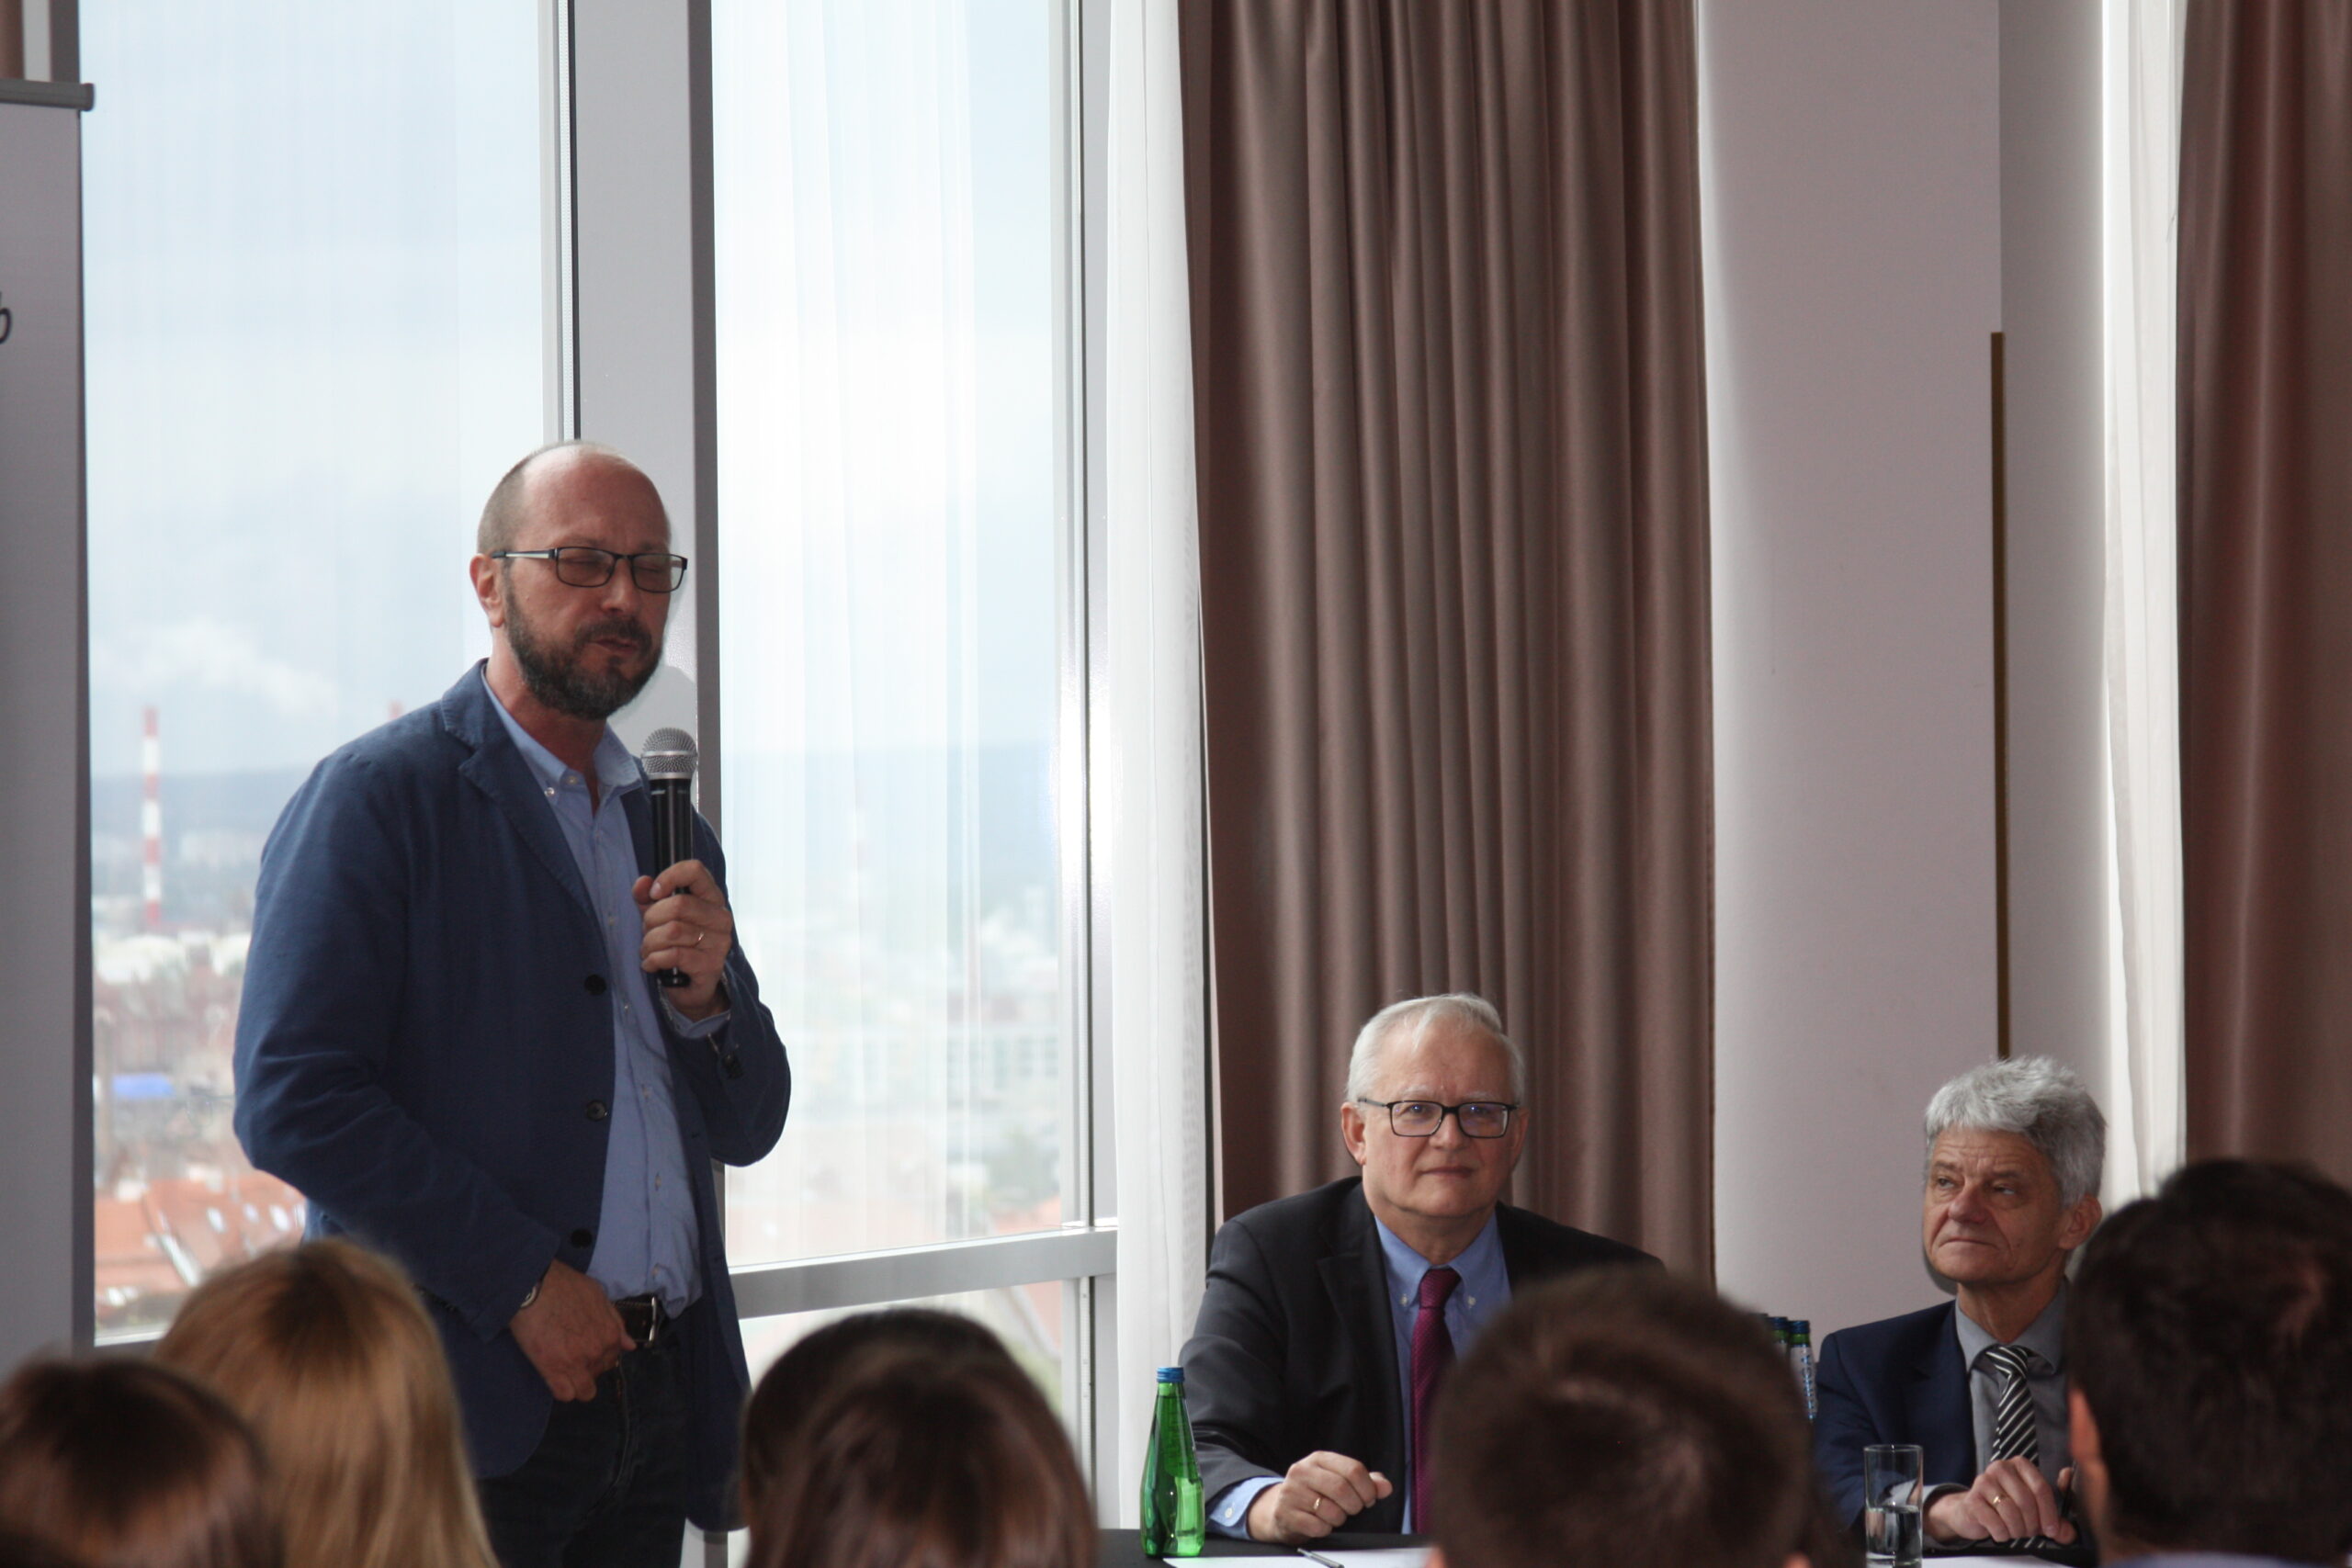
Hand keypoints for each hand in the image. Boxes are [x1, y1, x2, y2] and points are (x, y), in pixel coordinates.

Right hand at [509, 1260, 632, 1401]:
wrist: (535, 1285)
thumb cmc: (565, 1286)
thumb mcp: (599, 1296)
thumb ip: (615, 1323)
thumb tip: (630, 1345)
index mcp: (610, 1334)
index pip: (612, 1359)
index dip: (599, 1355)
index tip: (585, 1348)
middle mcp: (598, 1351)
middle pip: (598, 1374)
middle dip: (587, 1367)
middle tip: (570, 1354)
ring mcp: (576, 1363)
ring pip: (584, 1392)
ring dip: (576, 1383)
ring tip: (563, 1369)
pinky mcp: (553, 1369)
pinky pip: (565, 1394)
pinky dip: (560, 1389)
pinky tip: (553, 1376)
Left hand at [634, 859, 732, 1019]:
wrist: (691, 988)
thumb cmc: (676, 947)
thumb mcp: (658, 919)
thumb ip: (648, 899)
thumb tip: (642, 882)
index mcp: (710, 899)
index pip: (695, 871)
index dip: (670, 877)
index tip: (655, 893)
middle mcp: (720, 917)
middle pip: (678, 904)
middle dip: (651, 920)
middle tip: (648, 932)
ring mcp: (719, 942)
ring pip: (672, 931)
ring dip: (650, 943)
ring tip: (649, 951)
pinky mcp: (711, 965)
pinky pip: (674, 954)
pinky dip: (654, 959)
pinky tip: (651, 964)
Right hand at [1244, 1452, 1393, 1544]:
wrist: (1280, 1509)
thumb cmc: (1315, 1493)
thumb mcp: (1338, 1480)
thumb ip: (1365, 1481)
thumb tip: (1385, 1486)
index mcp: (1319, 1459)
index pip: (1353, 1469)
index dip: (1368, 1488)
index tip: (1369, 1498)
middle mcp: (1302, 1471)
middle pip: (1342, 1488)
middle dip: (1355, 1504)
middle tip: (1354, 1509)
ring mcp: (1292, 1492)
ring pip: (1330, 1510)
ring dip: (1340, 1519)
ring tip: (1335, 1516)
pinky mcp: (1286, 1513)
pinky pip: (1318, 1526)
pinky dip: (1325, 1529)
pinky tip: (1321, 1523)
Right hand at [1925, 1457, 2075, 1544]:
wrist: (1973, 1511)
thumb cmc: (2008, 1508)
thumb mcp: (2034, 1510)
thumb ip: (2054, 1519)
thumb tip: (2069, 1532)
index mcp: (2020, 1465)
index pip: (2040, 1487)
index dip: (2049, 1513)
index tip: (2052, 1529)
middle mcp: (2000, 1467)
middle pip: (2026, 1500)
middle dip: (2032, 1523)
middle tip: (2030, 1532)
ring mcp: (1983, 1481)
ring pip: (2010, 1512)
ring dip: (2017, 1530)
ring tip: (2015, 1532)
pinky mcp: (1972, 1499)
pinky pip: (1995, 1522)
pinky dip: (2002, 1534)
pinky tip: (2001, 1532)